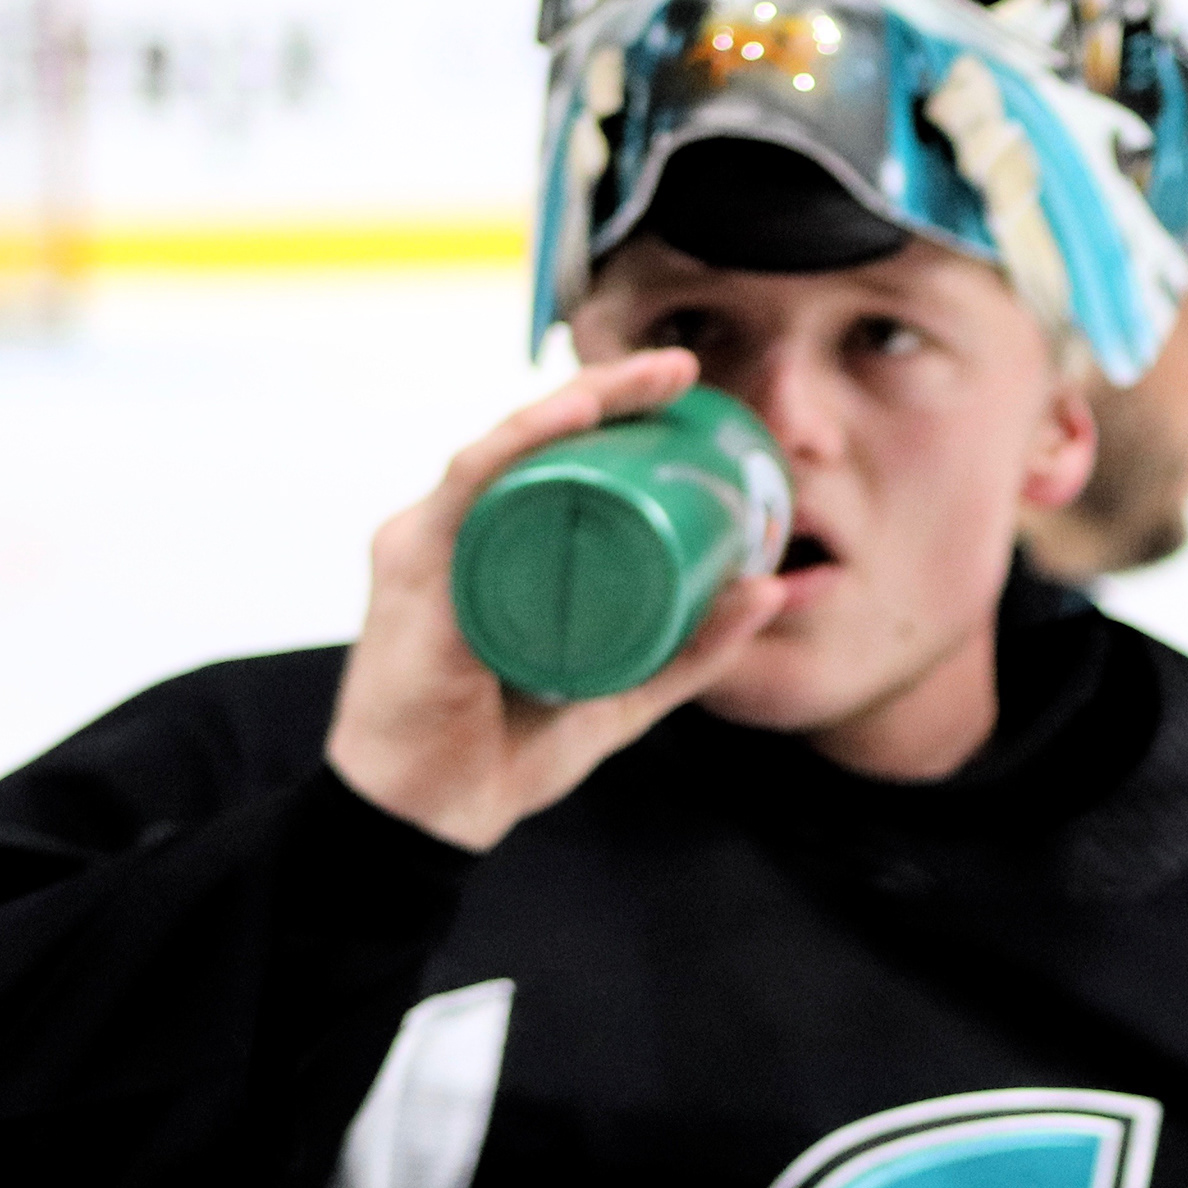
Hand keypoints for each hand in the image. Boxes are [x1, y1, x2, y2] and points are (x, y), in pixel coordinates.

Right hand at [326, 348, 789, 852]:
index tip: (686, 387)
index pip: (552, 460)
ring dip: (576, 405)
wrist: (431, 818)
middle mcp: (454, 531)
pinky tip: (567, 414)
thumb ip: (691, 648)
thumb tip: (769, 588)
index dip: (616, 412)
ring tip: (645, 381)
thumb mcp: (624, 692)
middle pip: (532, 442)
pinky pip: (468, 488)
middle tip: (681, 370)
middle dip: (609, 393)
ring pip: (505, 450)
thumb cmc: (506, 749)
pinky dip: (518, 446)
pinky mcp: (417, 572)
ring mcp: (430, 545)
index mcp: (493, 546)